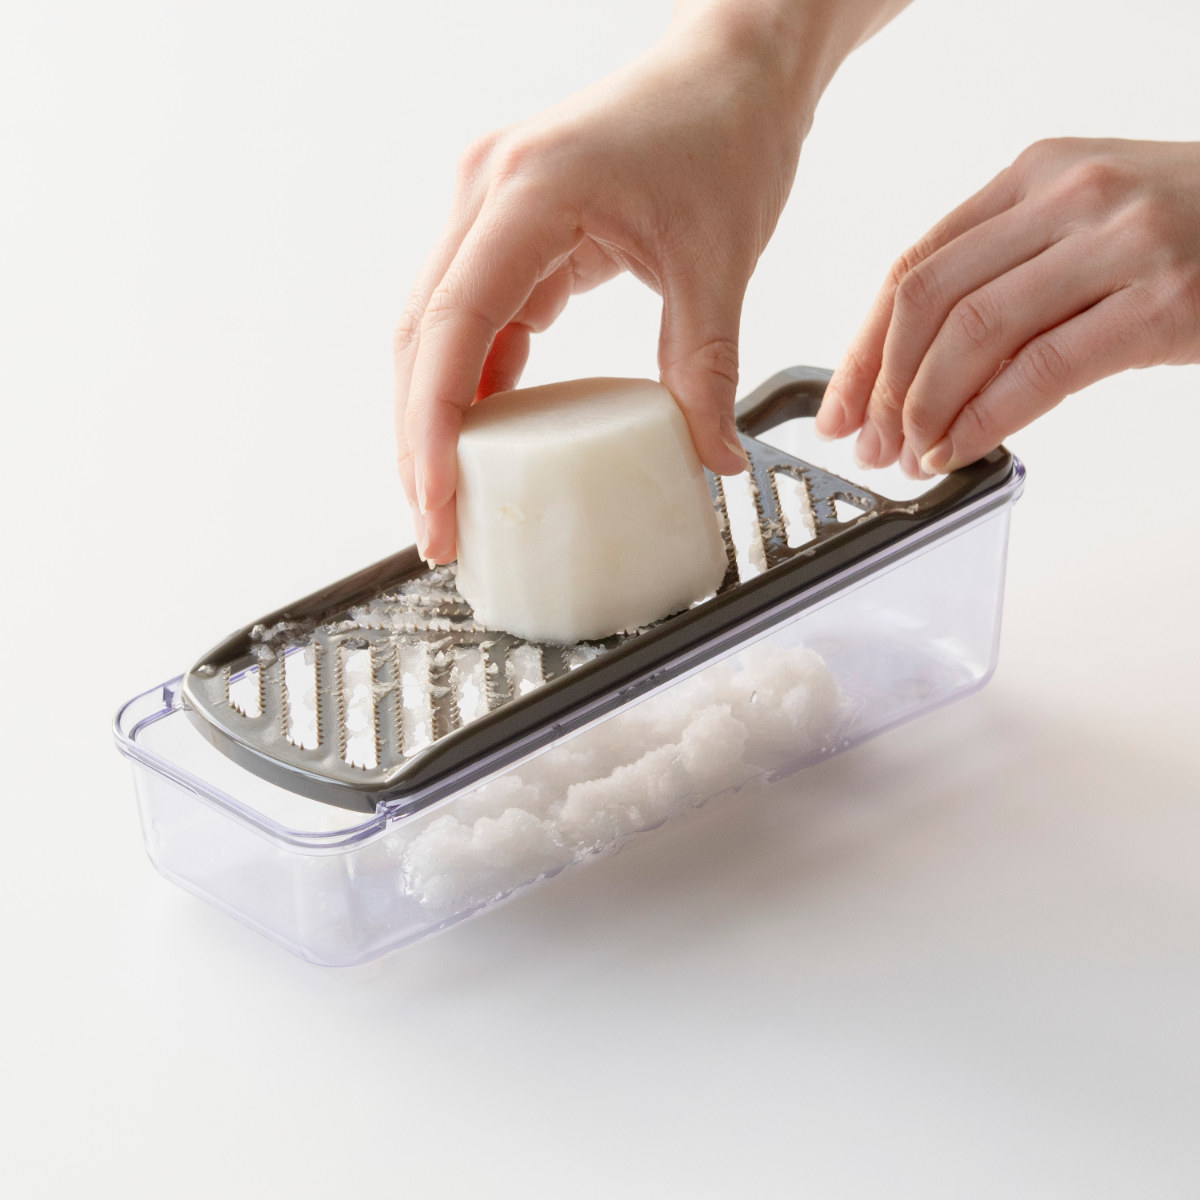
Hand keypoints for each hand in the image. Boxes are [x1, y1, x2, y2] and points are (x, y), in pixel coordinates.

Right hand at [394, 11, 813, 561]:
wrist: (730, 66)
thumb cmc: (724, 132)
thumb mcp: (719, 259)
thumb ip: (706, 367)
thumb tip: (713, 460)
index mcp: (531, 191)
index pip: (455, 324)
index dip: (434, 425)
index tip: (438, 500)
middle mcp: (487, 192)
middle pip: (422, 336)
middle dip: (420, 440)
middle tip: (437, 527)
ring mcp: (489, 207)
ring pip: (435, 330)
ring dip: (436, 417)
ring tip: (449, 498)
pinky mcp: (510, 228)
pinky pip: (475, 317)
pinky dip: (476, 383)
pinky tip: (488, 440)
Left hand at [816, 138, 1199, 475]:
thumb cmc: (1195, 231)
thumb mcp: (1087, 226)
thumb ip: (1008, 272)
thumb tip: (920, 364)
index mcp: (1036, 175)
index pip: (915, 266)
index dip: (864, 347)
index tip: (840, 404)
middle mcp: (1070, 196)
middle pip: (930, 300)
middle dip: (884, 386)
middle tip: (868, 443)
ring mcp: (1119, 243)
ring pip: (974, 334)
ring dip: (926, 410)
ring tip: (912, 456)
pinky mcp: (1161, 300)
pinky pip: (1041, 369)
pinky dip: (985, 420)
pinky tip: (961, 450)